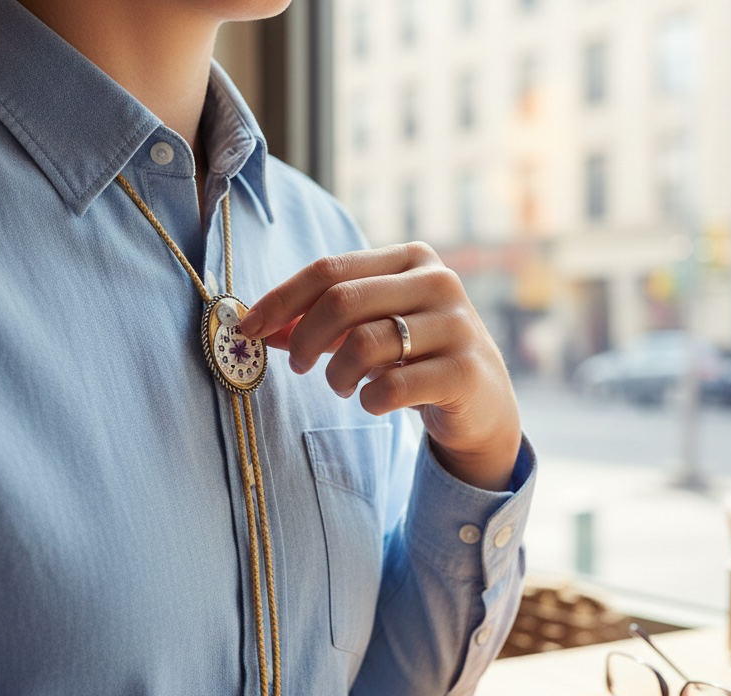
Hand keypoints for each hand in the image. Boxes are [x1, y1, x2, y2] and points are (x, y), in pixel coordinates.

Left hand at [239, 242, 520, 491]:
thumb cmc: (415, 357)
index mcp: (411, 259)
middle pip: (342, 301)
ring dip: (336, 374)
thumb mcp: (370, 329)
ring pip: (364, 343)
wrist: (482, 402)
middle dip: (304, 339)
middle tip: (297, 366)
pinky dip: (369, 400)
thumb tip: (254, 325)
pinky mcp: (465, 371)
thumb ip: (317, 322)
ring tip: (341, 386)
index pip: (330, 269)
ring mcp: (457, 324)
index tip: (248, 328)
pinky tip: (373, 401)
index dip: (282, 299)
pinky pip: (392, 386)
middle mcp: (439, 281)